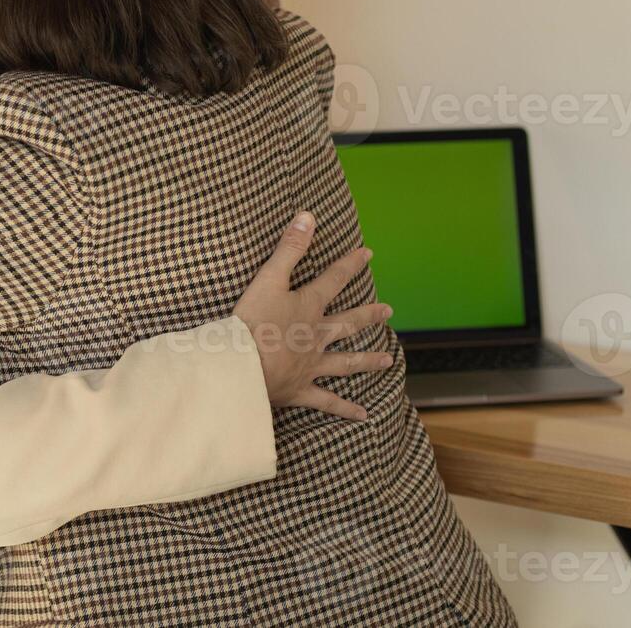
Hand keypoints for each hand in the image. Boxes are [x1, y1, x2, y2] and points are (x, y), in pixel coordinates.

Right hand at [232, 212, 392, 420]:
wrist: (242, 367)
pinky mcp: (301, 390)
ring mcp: (311, 365)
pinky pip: (328, 401)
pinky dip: (346, 409)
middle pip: (348, 324)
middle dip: (368, 315)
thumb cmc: (251, 322)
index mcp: (308, 307)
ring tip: (388, 360)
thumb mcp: (267, 279)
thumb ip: (289, 248)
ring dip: (367, 360)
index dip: (350, 265)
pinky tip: (363, 415)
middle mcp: (317, 336)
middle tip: (388, 311)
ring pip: (346, 363)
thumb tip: (308, 216)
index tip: (368, 254)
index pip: (333, 280)